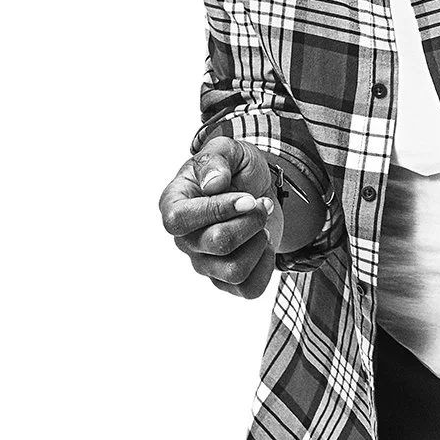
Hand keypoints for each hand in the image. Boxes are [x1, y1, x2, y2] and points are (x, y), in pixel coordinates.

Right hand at [158, 137, 283, 299]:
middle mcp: (185, 239)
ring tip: (261, 223)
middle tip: (261, 204)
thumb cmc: (235, 170)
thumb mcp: (228, 150)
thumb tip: (213, 184)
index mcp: (173, 205)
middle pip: (217, 243)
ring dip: (259, 243)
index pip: (181, 220)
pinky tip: (263, 245)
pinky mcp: (227, 281)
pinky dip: (266, 266)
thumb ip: (217, 159)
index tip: (248, 198)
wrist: (258, 189)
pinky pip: (249, 289)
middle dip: (250, 221)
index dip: (218, 210)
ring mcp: (204, 264)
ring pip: (234, 270)